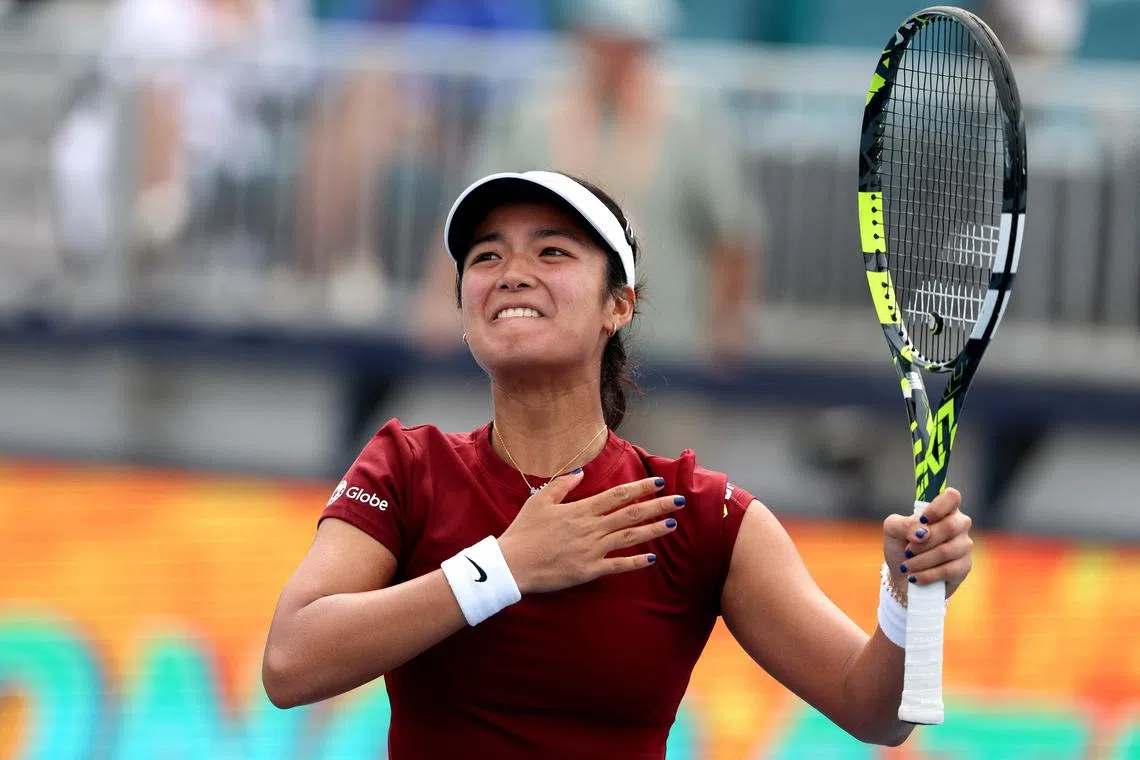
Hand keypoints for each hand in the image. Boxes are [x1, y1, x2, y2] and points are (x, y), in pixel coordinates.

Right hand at [497, 472, 684, 593]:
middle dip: (657, 505)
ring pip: (630, 537)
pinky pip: (618, 565)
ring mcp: (592, 550)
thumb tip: (579, 472)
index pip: (618, 495)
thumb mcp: (539, 501)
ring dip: (653, 530)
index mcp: (581, 510)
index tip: (658, 482)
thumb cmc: (524, 532)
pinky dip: (635, 562)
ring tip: (672, 524)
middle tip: (679, 500)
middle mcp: (591, 528)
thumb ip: (561, 485)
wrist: (513, 564)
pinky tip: (651, 558)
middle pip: (631, 514)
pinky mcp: (589, 570)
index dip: (640, 487)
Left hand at [882, 488, 972, 602]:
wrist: (903, 574)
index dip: (938, 507)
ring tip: (907, 566)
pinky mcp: (965, 566)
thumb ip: (903, 524)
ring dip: (921, 560)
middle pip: (950, 526)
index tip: (922, 519)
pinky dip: (927, 574)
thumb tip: (922, 533)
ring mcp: (964, 545)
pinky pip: (949, 570)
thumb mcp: (892, 529)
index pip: (952, 497)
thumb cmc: (900, 545)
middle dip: (924, 542)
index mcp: (943, 509)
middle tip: (908, 550)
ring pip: (947, 551)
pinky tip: (914, 577)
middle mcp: (958, 524)